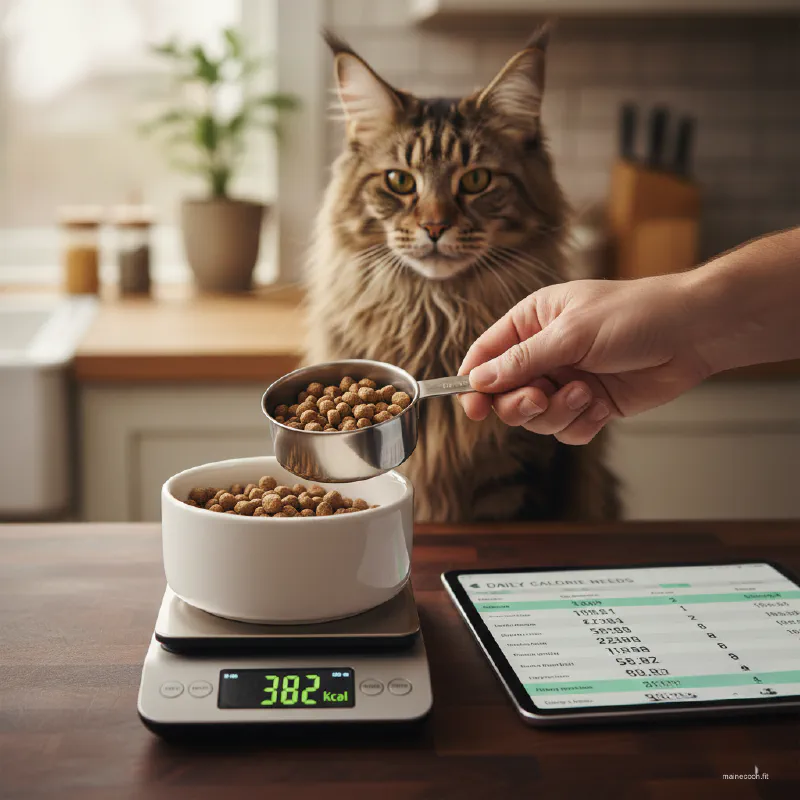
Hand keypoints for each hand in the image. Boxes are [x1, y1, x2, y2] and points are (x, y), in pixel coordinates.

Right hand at [458, 274, 711, 443]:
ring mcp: (567, 380)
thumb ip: (522, 361)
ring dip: (558, 413)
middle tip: (539, 399)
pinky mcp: (591, 405)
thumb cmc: (633, 316)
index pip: (487, 355)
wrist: (692, 334)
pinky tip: (601, 407)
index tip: (472, 407)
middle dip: (520, 403)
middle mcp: (544, 353)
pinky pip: (566, 430)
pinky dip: (580, 424)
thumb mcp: (571, 334)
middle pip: (506, 394)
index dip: (474, 382)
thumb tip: (477, 381)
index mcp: (532, 322)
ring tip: (586, 394)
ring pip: (536, 417)